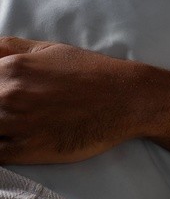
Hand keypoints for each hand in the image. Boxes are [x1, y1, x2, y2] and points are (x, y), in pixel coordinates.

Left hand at [0, 37, 150, 163]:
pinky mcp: (26, 151)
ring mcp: (16, 124)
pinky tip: (12, 141)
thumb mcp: (48, 49)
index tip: (1, 95)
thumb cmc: (89, 72)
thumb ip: (7, 47)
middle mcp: (7, 95)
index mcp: (10, 68)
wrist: (127, 99)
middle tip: (15, 110)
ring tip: (14, 125)